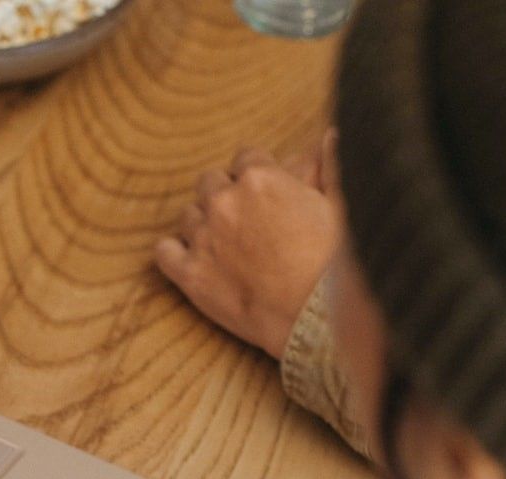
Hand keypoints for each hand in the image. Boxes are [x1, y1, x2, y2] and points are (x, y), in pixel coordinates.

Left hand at [155, 131, 342, 358]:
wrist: (315, 318)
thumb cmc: (335, 264)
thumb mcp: (342, 206)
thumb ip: (333, 165)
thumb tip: (334, 135)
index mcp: (260, 177)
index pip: (246, 157)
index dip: (258, 175)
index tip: (267, 194)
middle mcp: (224, 201)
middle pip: (211, 182)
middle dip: (226, 196)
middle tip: (247, 222)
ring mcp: (204, 238)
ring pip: (188, 215)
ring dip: (203, 224)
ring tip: (225, 245)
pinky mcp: (190, 274)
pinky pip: (163, 252)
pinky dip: (174, 253)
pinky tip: (191, 260)